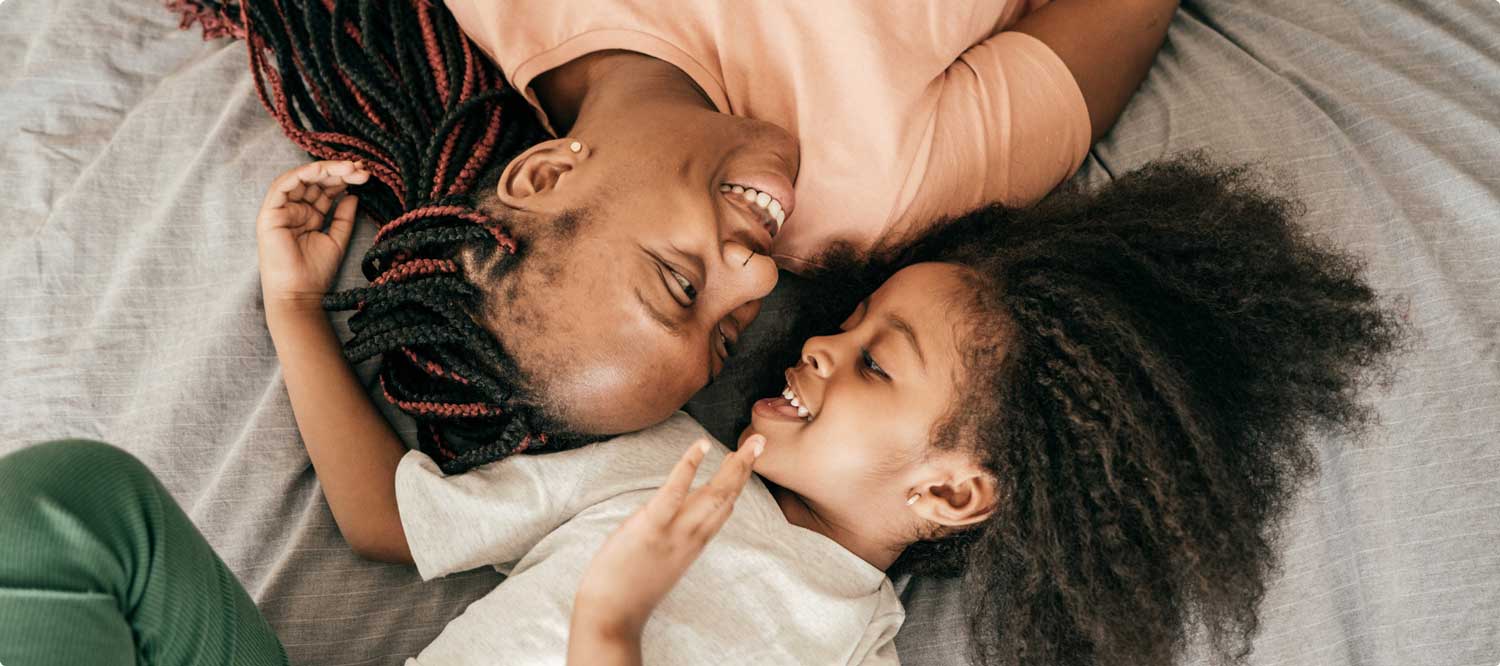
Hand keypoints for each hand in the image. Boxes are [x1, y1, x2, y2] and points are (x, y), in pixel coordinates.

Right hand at [256, 160, 368, 313]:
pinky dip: (301, 174)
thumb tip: (353, 195)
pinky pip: (282, 186)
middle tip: (361, 168)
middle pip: (315, 182)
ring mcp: (280, 210)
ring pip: (300, 179)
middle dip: (339, 171)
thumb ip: (343, 217)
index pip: (325, 190)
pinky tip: (321, 170)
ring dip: (325, 170)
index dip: (344, 179)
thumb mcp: (337, 239)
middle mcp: (293, 210)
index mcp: (308, 215)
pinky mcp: (269, 214)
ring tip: (350, 168)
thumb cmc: (316, 272)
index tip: (365, 175)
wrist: (300, 293)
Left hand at [570, 435, 764, 641]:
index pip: (722, 510)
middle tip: (760, 441)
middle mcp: (691, 538)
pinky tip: (702, 446)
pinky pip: (674, 493)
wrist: (611, 618)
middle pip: (726, 498)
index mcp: (692, 545)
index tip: (746, 462)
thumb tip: (670, 516)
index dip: (737, 484)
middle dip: (744, 469)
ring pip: (712, 494)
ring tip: (749, 444)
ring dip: (732, 465)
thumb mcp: (659, 563)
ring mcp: (673, 533)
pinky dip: (689, 467)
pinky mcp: (651, 527)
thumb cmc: (627, 592)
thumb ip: (671, 539)